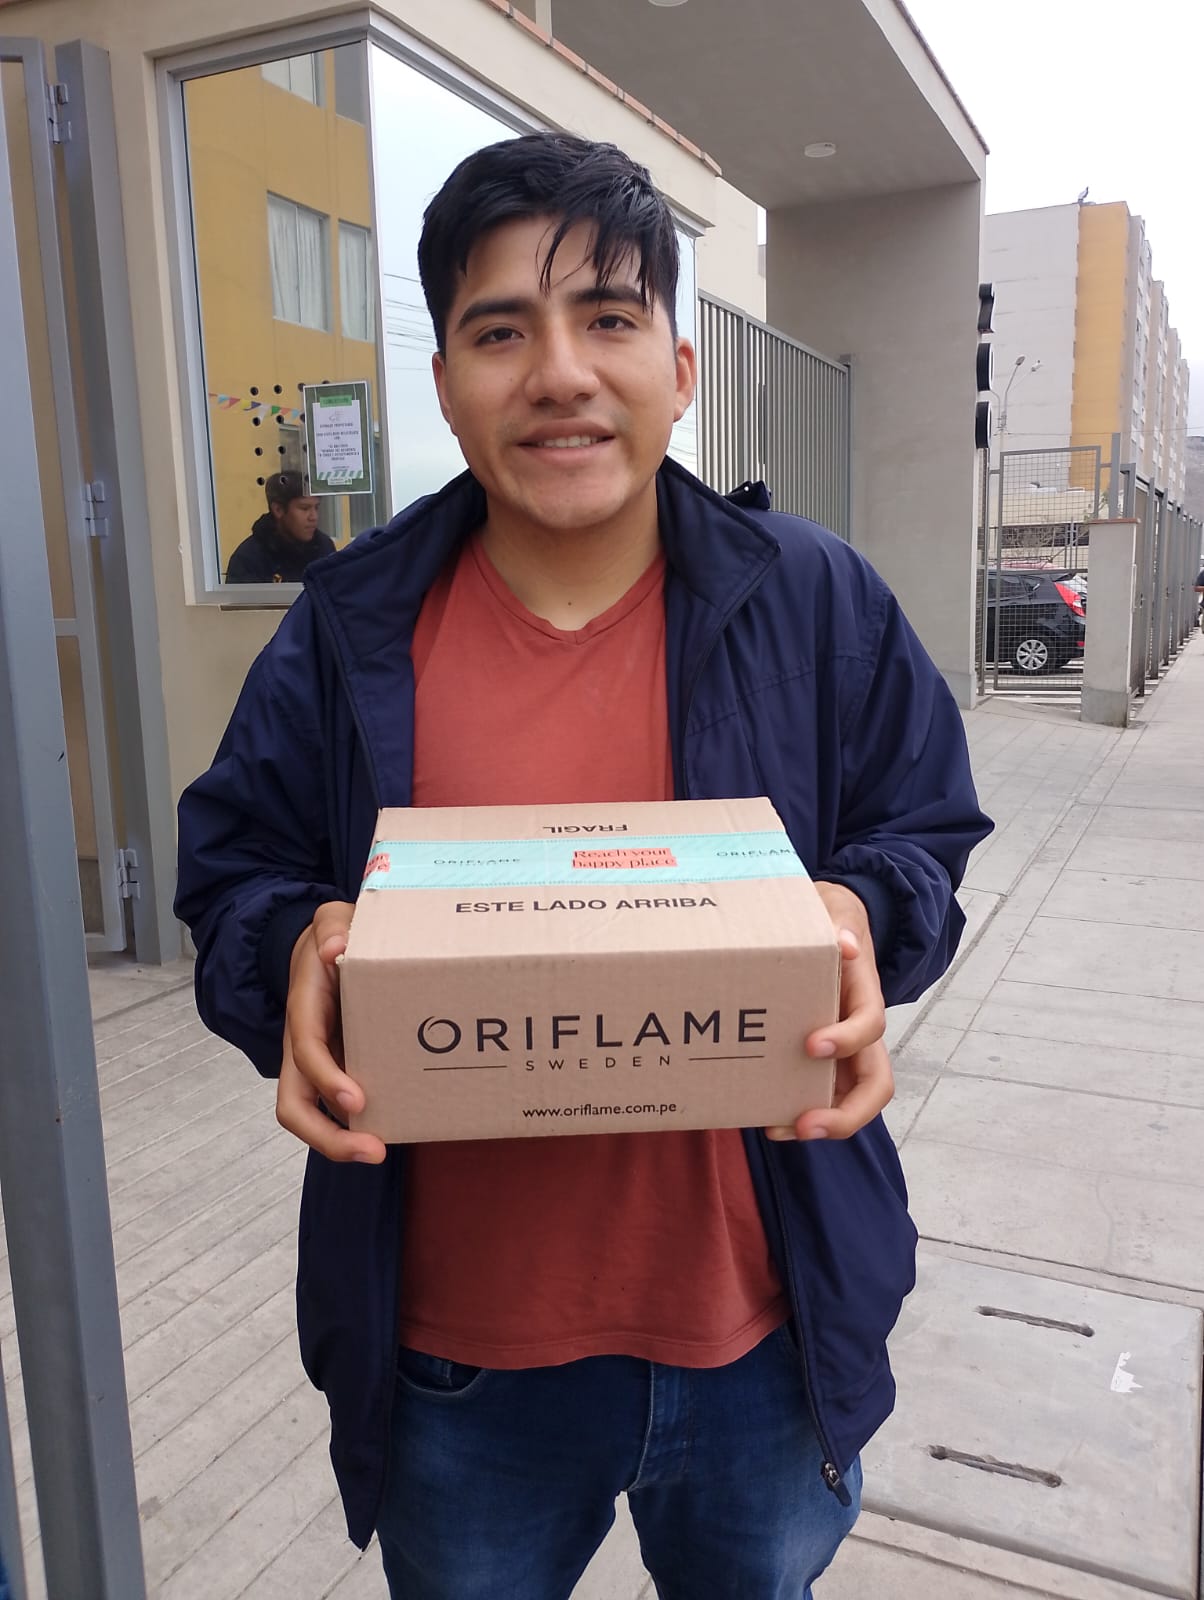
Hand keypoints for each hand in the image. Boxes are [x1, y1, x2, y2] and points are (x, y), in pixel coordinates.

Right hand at [276, 900, 386, 1162]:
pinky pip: (342, 1107)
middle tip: (372, 1151)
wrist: (323, 949)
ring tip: (382, 1151)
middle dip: (327, 1137)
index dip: (325, 1077)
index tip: (355, 1098)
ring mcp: (320, 1065)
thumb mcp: (332, 919)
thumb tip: (335, 949)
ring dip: (343, 1141)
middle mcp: (304, 1046)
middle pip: (295, 1106)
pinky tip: (399, 1129)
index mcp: (304, 1010)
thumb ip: (333, 927)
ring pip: (314, 1116)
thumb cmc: (333, 938)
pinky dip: (362, 1124)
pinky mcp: (339, 1072)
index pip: (305, 1051)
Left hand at [764, 882, 893, 1142]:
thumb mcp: (834, 911)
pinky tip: (763, 1117)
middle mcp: (859, 1031)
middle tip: (806, 1125)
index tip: (811, 1044)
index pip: (871, 1025)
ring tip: (777, 1130)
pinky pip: (818, 1094)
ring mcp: (844, 1051)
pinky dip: (795, 1111)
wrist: (834, 926)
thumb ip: (836, 923)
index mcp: (863, 994)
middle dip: (846, 1114)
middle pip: (875, 1085)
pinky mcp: (821, 1060)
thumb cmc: (830, 922)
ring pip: (848, 1099)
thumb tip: (843, 945)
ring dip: (821, 1122)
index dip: (848, 1039)